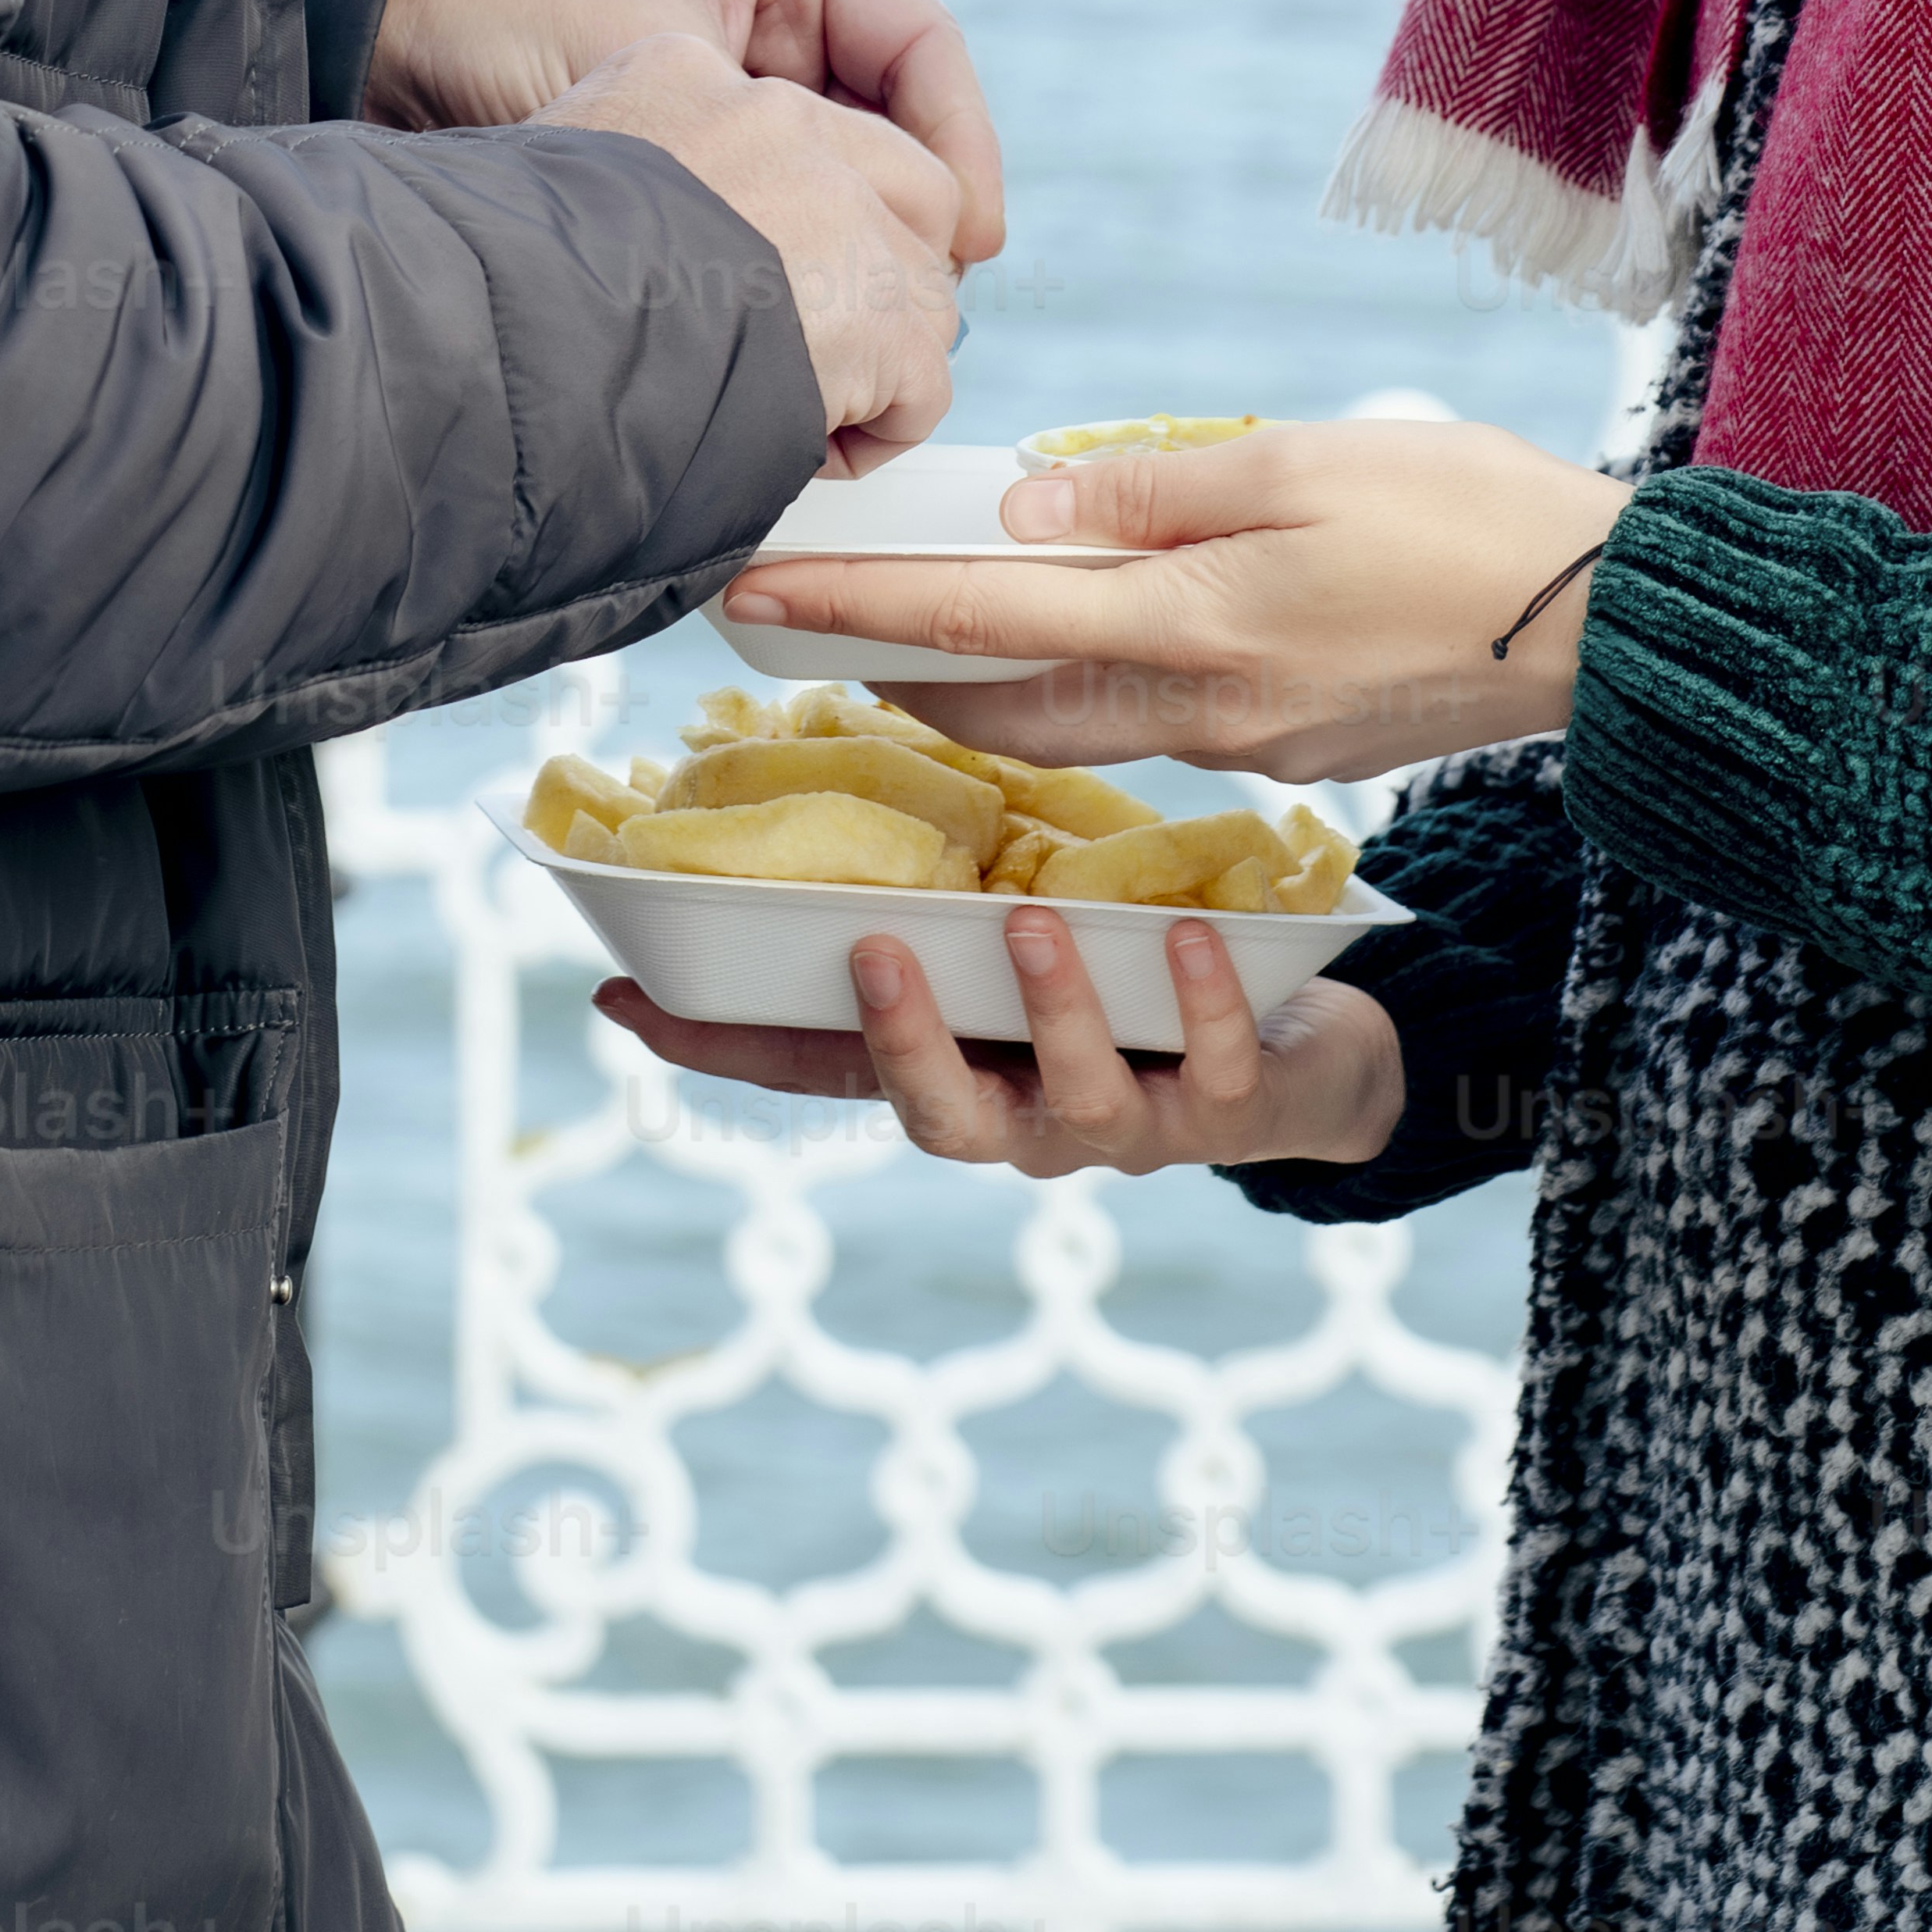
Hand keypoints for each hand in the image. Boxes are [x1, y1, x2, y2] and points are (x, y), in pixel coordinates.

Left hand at [367, 0, 1002, 263]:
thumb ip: (742, 129)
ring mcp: (748, 85)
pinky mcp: (710, 153)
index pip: (919, 44)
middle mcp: (780, 14)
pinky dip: (805, 263)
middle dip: (920, 212)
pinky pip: (789, 210)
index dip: (959, 139)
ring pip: (852, 176)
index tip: (966, 232)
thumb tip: (833, 229)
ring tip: (874, 325)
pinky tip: (806, 320)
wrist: (387, 52)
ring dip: (867, 248)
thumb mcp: (644, 49)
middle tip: (925, 303)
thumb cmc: (505, 14)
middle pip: (901, 120)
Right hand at [541, 32, 962, 458]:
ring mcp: (838, 209)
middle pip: (896, 183)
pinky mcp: (878, 309)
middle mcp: (774, 120)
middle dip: (881, 269)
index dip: (792, 219)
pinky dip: (884, 430)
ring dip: (881, 356)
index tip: (746, 281)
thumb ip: (626, 179)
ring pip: (921, 284)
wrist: (504, 350)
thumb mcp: (546, 178)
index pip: (793, 130)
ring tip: (806, 407)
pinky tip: (814, 449)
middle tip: (824, 340)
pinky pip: (925, 380)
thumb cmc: (497, 288)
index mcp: (682, 74)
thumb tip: (657, 239)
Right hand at [598, 902, 1406, 1182]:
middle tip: (876, 952)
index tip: (633, 997)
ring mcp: (1129, 1128)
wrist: (1298, 1064)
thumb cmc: (1133, 985)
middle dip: (904, 1044)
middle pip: (939, 1119)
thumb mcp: (1023, 940)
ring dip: (1050, 1012)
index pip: (821, 1073)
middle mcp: (1029, 1119)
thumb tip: (824, 803)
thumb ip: (939, 902)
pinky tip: (1184, 932)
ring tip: (1030, 921)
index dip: (725, 1049)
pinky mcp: (1226, 1110)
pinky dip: (1197, 1000)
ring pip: (1074, 1101)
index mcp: (963, 1070)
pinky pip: (1209, 1064)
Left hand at [716, 418, 1621, 782]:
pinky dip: (1071, 682)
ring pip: (1069, 721)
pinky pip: (1143, 719)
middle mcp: (1203, 711)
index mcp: (1197, 630)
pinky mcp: (1287, 742)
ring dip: (973, 688)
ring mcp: (1246, 744)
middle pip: (1003, 705)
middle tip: (793, 626)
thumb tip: (1027, 500)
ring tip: (894, 632)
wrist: (1605, 626)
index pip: (986, 620)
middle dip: (889, 672)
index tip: (760, 589)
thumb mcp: (1303, 461)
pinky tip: (1057, 628)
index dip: (861, 607)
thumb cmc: (1466, 516)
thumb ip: (1156, 485)